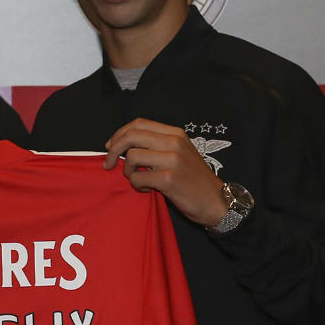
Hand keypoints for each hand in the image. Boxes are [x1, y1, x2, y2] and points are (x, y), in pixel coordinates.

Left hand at [104, 118, 225, 226]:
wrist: (216, 201)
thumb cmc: (194, 180)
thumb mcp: (180, 153)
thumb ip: (158, 146)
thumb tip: (124, 146)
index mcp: (175, 133)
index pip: (139, 124)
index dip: (120, 133)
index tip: (110, 146)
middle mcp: (174, 142)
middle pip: (131, 136)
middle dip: (113, 149)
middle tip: (108, 164)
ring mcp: (172, 160)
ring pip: (131, 156)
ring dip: (127, 172)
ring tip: (138, 180)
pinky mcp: (169, 179)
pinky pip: (137, 178)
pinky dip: (137, 185)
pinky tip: (148, 189)